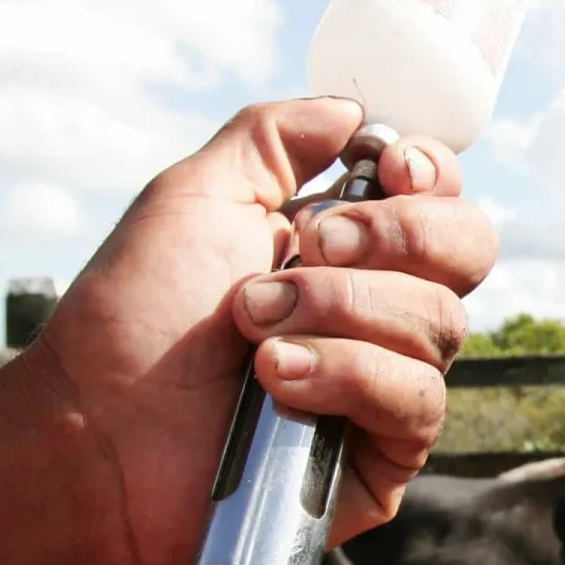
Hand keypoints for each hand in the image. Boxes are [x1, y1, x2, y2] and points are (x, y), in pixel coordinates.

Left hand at [22, 97, 496, 564]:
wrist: (95, 428)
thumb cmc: (133, 320)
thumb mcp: (195, 196)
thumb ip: (274, 138)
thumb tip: (355, 110)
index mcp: (348, 247)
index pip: (442, 198)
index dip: (432, 173)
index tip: (387, 166)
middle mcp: (381, 311)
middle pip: (469, 250)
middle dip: (397, 235)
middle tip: (310, 246)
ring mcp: (388, 383)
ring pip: (440, 323)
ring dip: (340, 310)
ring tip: (254, 325)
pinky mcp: (386, 454)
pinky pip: (417, 399)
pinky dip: (348, 374)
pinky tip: (280, 379)